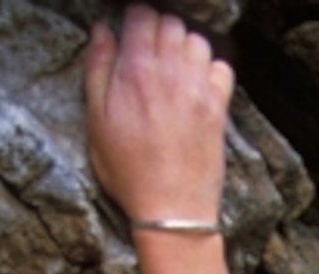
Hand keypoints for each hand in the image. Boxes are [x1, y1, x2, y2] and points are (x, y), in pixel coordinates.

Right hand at [82, 4, 233, 225]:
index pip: (141, 16)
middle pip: (171, 23)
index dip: (135, 19)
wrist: (172, 208)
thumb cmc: (128, 169)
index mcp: (135, 70)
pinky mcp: (219, 107)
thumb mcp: (96, 120)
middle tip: (149, 53)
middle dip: (159, 30)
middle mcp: (171, 72)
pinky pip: (222, 67)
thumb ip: (97, 68)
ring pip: (197, 41)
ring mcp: (198, 88)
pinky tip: (197, 84)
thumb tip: (102, 30)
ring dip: (185, 46)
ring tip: (173, 67)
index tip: (131, 32)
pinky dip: (211, 68)